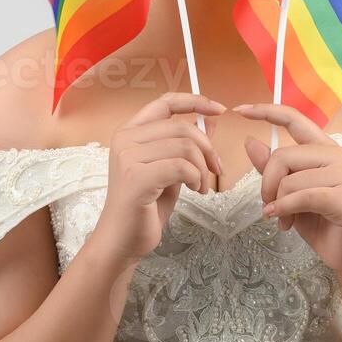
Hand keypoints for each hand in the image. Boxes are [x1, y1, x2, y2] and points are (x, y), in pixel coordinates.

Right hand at [90, 92, 226, 265]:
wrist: (122, 240)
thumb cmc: (145, 207)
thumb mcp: (171, 169)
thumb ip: (185, 144)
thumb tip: (210, 121)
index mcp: (130, 132)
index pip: (164, 102)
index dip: (195, 101)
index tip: (219, 109)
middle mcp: (125, 139)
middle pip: (181, 126)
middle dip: (207, 148)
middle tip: (216, 170)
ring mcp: (127, 157)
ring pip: (185, 147)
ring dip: (202, 168)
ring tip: (201, 186)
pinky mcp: (136, 177)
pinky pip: (181, 167)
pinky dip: (197, 178)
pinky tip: (195, 191)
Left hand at [234, 102, 341, 272]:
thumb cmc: (318, 220)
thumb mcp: (286, 192)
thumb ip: (270, 168)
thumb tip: (250, 141)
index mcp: (322, 148)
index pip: (294, 118)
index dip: (266, 111)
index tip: (239, 110)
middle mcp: (336, 155)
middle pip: (282, 156)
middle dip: (267, 185)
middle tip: (269, 205)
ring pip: (289, 180)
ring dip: (279, 205)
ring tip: (284, 219)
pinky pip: (302, 197)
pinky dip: (286, 210)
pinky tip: (284, 222)